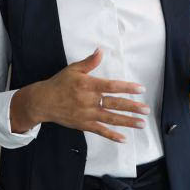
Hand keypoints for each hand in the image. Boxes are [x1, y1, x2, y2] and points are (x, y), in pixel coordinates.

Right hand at [10, 48, 148, 142]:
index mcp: (88, 85)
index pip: (111, 86)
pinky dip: (112, 136)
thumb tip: (101, 50)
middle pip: (114, 104)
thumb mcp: (73, 69)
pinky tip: (124, 139)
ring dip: (127, 122)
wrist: (43, 102)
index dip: (127, 88)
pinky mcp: (84, 125)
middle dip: (132, 107)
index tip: (140, 89)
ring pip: (111, 119)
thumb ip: (89, 62)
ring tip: (141, 123)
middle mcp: (89, 101)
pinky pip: (100, 131)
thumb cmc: (59, 83)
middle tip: (146, 109)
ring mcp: (87, 114)